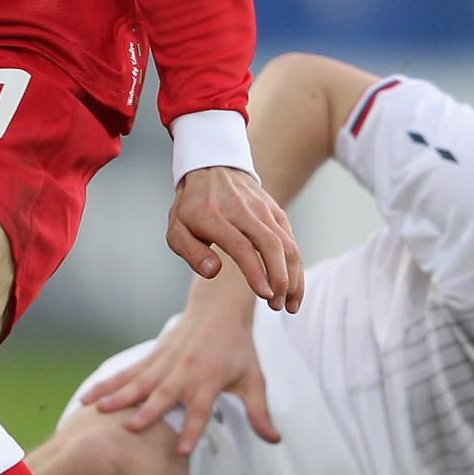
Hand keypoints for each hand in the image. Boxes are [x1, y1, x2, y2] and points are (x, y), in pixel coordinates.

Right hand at [84, 286, 275, 451]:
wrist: (218, 310)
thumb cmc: (237, 348)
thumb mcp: (254, 379)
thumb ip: (260, 411)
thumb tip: (274, 440)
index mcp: (208, 381)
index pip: (200, 410)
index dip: (192, 429)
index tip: (182, 450)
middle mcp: (183, 373)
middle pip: (163, 395)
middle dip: (147, 412)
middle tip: (130, 428)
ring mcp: (164, 364)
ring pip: (137, 382)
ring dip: (117, 396)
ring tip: (97, 410)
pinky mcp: (151, 358)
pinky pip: (126, 373)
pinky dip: (107, 384)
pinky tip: (88, 397)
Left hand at [168, 165, 302, 311]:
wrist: (212, 169)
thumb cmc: (192, 207)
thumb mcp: (177, 228)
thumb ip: (191, 252)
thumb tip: (213, 272)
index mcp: (214, 217)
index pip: (241, 246)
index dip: (256, 271)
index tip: (265, 294)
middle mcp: (244, 211)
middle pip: (271, 245)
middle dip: (280, 278)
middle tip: (277, 305)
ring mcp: (263, 210)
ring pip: (287, 244)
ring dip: (293, 276)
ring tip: (289, 304)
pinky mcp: (276, 212)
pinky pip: (291, 240)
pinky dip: (296, 266)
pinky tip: (293, 288)